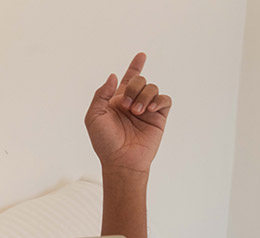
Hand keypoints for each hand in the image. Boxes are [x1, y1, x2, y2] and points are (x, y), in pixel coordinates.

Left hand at [84, 53, 171, 174]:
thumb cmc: (105, 141)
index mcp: (117, 101)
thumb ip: (101, 94)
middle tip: (127, 106)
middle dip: (133, 88)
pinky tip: (150, 108)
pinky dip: (159, 99)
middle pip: (139, 80)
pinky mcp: (159, 117)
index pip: (127, 79)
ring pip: (152, 87)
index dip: (135, 66)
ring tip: (137, 112)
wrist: (121, 160)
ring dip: (144, 96)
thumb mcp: (94, 116)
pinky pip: (165, 98)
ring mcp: (147, 109)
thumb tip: (113, 76)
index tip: (141, 55)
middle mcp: (133, 102)